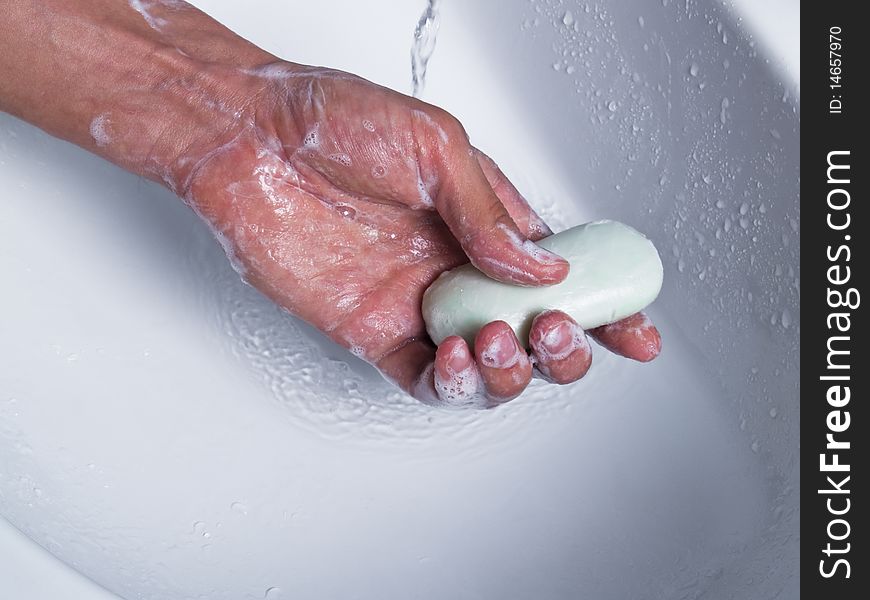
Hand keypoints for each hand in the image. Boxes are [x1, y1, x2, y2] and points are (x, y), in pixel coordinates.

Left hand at [174, 63, 660, 406]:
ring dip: (512, 369)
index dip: (606, 306)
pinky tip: (459, 356)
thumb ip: (490, 216)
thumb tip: (544, 270)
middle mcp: (459, 268)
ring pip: (490, 366)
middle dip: (565, 345)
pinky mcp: (374, 332)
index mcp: (486, 222)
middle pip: (535, 331)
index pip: (561, 275)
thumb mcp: (435, 147)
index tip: (637, 328)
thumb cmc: (333, 121)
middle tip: (560, 328)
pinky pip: (428, 380)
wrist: (248, 140)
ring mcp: (419, 304)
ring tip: (502, 336)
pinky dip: (456, 383)